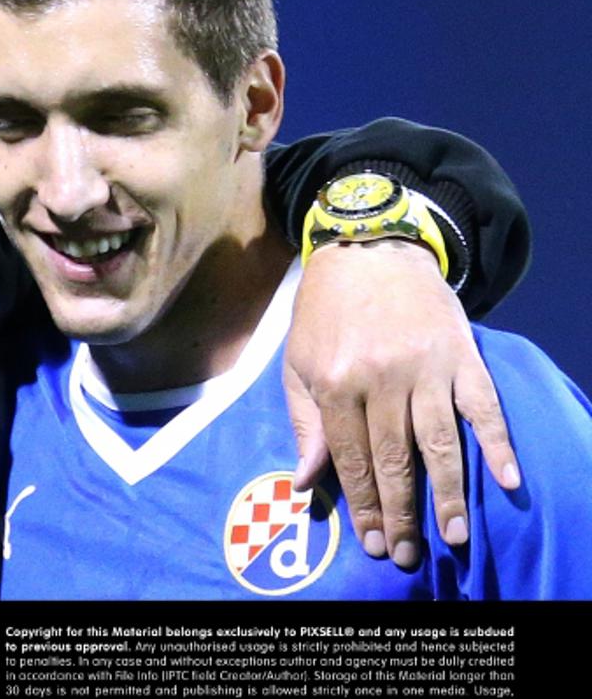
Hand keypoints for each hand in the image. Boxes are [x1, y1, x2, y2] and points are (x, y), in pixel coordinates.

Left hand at [284, 239, 520, 567]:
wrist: (369, 249)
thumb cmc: (324, 313)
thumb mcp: (297, 363)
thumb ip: (304, 423)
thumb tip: (304, 481)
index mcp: (336, 383)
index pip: (352, 459)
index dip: (362, 505)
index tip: (374, 542)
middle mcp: (382, 379)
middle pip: (395, 460)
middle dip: (401, 512)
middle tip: (409, 554)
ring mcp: (426, 368)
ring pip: (440, 443)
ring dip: (448, 494)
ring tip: (452, 536)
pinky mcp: (461, 356)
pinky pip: (483, 406)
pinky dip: (497, 443)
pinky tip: (506, 479)